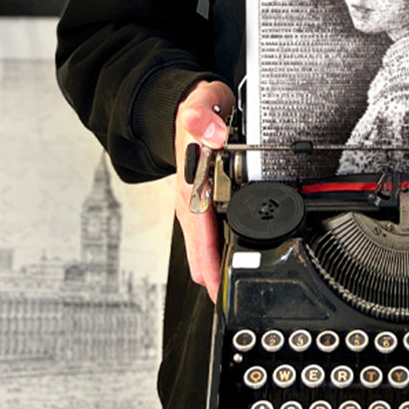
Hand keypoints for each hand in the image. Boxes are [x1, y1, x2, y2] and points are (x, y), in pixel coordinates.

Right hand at [174, 80, 234, 300]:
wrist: (183, 105)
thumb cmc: (195, 108)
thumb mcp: (200, 103)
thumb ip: (202, 115)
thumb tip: (209, 134)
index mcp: (190, 178)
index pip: (199, 224)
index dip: (207, 256)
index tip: (214, 283)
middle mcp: (188, 196)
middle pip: (200, 243)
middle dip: (211, 273)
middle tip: (224, 304)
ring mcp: (193, 201)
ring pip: (203, 242)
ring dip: (213, 265)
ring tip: (226, 294)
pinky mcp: (201, 201)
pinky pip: (208, 232)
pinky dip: (216, 250)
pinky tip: (226, 265)